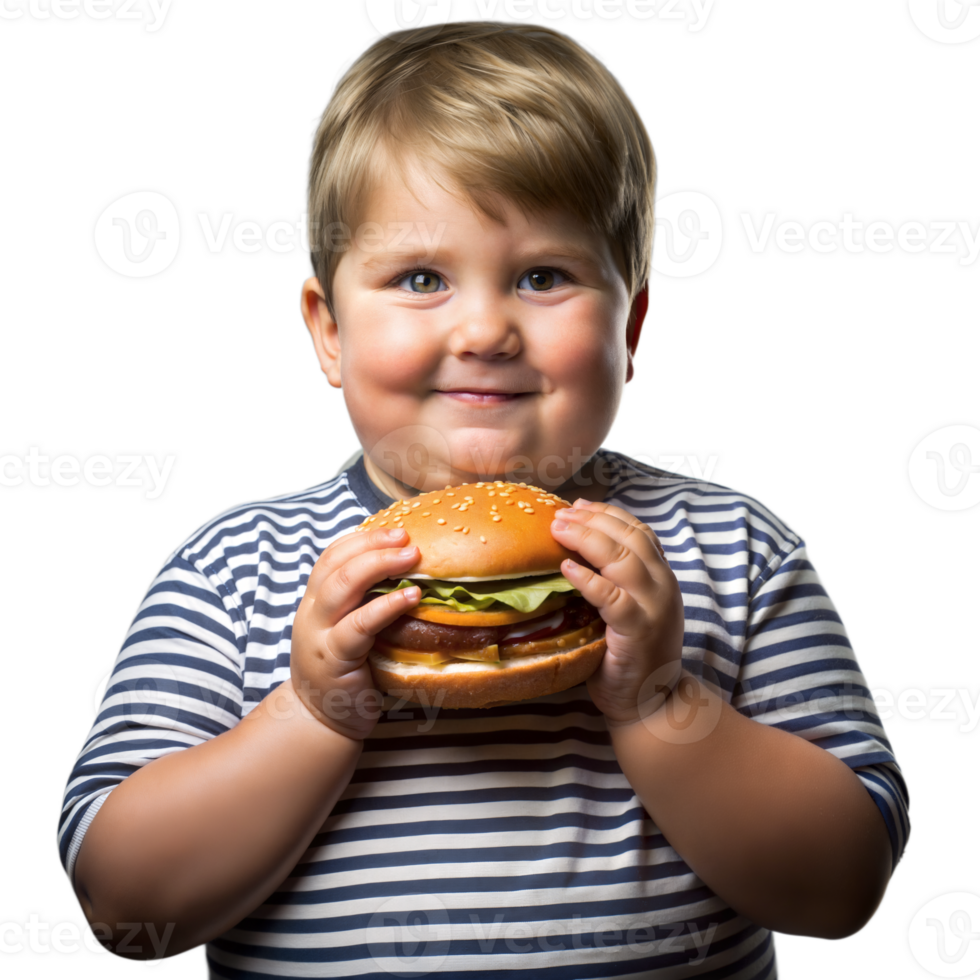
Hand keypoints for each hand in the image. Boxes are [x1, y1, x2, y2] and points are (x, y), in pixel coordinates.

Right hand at [290, 527, 421, 739]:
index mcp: (316, 601)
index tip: (394, 528)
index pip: (332, 555)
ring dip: (378, 565)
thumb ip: (366, 604)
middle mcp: (312, 613)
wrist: (321, 721)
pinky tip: (411, 597)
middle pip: (336, 564)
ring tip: (412, 556)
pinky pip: (358, 625)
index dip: (362, 538)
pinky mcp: (333, 659)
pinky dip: (385, 606)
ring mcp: (319, 635)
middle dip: (373, 545)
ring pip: (341, 587)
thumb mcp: (351, 630)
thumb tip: (412, 573)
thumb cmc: (346, 673)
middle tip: (407, 537)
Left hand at [550, 500, 683, 724]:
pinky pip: (612, 598)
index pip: (638, 530)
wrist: (651, 703)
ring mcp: (654, 608)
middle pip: (629, 537)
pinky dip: (588, 579)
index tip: (578, 504)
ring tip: (558, 529)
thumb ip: (613, 581)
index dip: (607, 513)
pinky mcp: (638, 631)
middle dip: (593, 519)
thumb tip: (569, 551)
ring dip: (587, 539)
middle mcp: (663, 586)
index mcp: (661, 577)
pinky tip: (566, 568)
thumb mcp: (626, 609)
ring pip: (623, 560)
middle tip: (560, 514)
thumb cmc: (628, 655)